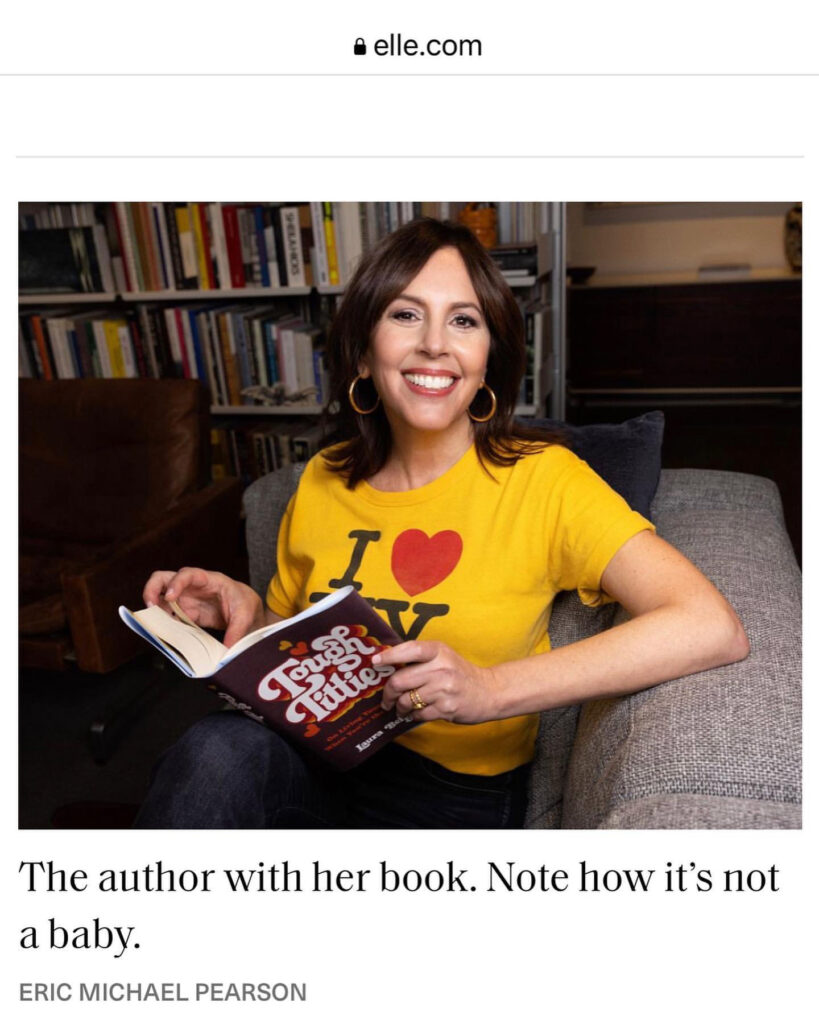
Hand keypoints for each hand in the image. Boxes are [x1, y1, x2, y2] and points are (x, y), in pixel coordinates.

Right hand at [143, 567, 264, 646]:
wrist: (245, 609)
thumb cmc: (244, 603)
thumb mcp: (245, 615)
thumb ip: (236, 631)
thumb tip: (228, 650)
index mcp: (207, 580)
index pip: (187, 574)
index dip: (176, 583)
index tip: (170, 597)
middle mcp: (191, 587)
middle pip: (162, 579)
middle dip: (151, 590)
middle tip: (150, 607)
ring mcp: (185, 600)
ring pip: (160, 599)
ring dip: (154, 611)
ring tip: (155, 625)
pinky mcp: (185, 614)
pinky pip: (168, 616)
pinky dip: (163, 624)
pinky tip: (164, 635)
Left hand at [375, 641, 500, 724]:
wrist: (489, 692)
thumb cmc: (460, 673)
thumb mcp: (444, 657)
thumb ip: (420, 658)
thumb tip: (387, 665)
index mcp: (438, 651)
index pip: (409, 649)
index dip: (389, 655)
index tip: (374, 661)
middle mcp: (441, 668)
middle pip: (400, 680)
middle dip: (388, 693)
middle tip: (386, 699)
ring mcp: (444, 689)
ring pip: (407, 700)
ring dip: (400, 707)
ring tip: (401, 708)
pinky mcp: (447, 708)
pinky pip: (418, 714)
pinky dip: (413, 716)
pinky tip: (416, 713)